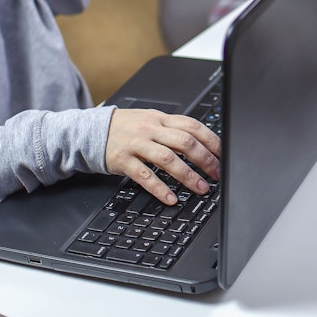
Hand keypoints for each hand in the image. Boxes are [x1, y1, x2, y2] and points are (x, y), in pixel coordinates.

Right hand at [104, 108, 221, 203]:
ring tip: (201, 188)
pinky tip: (171, 198)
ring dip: (187, 175)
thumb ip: (173, 129)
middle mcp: (151, 129)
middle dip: (204, 159)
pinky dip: (159, 188)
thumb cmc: (128, 128)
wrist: (93, 131)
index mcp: (161, 118)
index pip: (192, 126)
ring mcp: (136, 144)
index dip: (211, 140)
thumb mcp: (152, 121)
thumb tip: (204, 144)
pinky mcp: (123, 160)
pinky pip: (144, 175)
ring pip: (167, 158)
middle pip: (183, 141)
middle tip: (216, 174)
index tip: (224, 155)